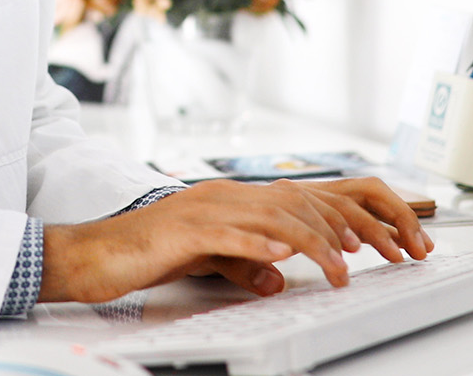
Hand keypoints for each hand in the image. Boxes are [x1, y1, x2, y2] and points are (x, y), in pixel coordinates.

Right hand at [36, 177, 435, 303]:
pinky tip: (284, 257)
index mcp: (233, 199)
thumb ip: (244, 263)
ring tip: (341, 269)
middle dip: (347, 229)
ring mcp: (206, 211)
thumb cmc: (146, 255)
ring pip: (275, 218)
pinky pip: (232, 235)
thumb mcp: (208, 259)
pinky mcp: (186, 232)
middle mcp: (225, 197)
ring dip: (315, 244)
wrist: (94, 253)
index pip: (301, 199)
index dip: (342, 217)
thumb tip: (278, 275)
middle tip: (377, 255)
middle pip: (301, 203)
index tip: (372, 242)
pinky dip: (261, 245)